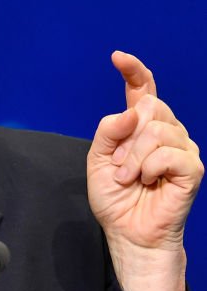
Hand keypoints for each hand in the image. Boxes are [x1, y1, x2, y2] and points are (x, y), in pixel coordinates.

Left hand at [87, 52, 202, 290]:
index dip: (134, 70)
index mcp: (141, 127)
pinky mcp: (192, 167)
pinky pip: (169, 153)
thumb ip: (108, 133)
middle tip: (119, 168)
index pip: (143, 90)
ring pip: (157, 130)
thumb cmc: (116, 200)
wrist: (129, 233)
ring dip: (134, 159)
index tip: (118, 57)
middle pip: (149, 108)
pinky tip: (148, 182)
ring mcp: (182, 147)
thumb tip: (128, 111)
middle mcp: (166, 131)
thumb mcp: (98, 162)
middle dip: (126, 139)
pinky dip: (150, 168)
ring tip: (129, 179)